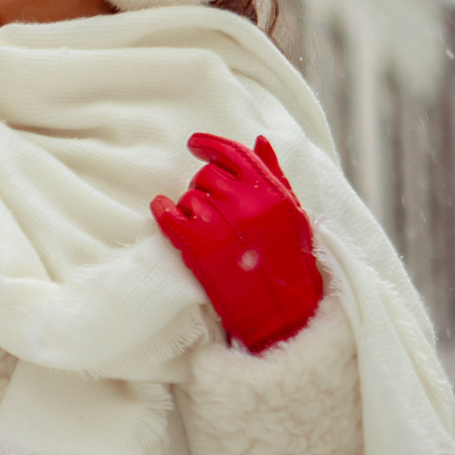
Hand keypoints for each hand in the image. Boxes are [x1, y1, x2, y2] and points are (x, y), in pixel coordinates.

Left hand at [150, 134, 322, 352]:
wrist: (285, 314)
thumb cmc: (290, 262)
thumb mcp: (293, 213)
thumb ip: (275, 174)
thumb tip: (259, 140)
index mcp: (271, 191)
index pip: (232, 153)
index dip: (209, 144)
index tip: (194, 144)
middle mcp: (247, 203)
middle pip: (206, 175)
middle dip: (205, 187)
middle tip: (213, 208)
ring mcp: (222, 225)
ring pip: (188, 197)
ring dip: (191, 208)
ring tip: (207, 228)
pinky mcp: (199, 248)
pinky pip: (169, 216)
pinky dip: (162, 211)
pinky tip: (161, 209)